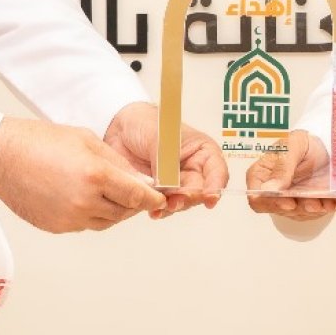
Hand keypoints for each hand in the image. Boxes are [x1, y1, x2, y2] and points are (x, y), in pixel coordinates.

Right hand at [0, 117, 164, 233]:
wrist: (1, 157)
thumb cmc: (40, 141)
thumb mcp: (87, 140)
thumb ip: (117, 163)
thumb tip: (140, 180)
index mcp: (95, 175)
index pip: (137, 195)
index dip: (153, 198)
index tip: (161, 198)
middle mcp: (84, 201)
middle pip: (123, 212)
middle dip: (133, 203)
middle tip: (136, 191)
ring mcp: (69, 218)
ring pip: (105, 222)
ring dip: (113, 210)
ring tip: (109, 192)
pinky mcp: (57, 227)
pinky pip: (85, 225)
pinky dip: (92, 214)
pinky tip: (85, 197)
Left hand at [103, 102, 226, 216]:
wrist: (119, 129)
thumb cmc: (145, 123)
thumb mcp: (159, 137)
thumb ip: (166, 162)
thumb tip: (169, 185)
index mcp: (201, 151)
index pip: (216, 170)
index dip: (216, 185)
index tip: (210, 197)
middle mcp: (192, 169)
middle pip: (200, 191)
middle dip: (190, 198)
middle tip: (176, 201)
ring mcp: (176, 182)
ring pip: (183, 201)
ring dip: (174, 206)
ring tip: (162, 207)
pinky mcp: (159, 192)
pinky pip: (164, 206)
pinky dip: (160, 210)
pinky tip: (153, 212)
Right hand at [246, 129, 335, 220]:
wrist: (324, 146)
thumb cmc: (303, 142)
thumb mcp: (293, 146)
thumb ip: (282, 166)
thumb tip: (269, 189)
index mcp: (260, 175)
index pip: (257, 197)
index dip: (271, 203)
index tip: (289, 202)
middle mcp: (271, 191)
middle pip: (278, 209)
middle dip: (298, 208)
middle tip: (314, 204)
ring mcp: (287, 200)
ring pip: (296, 214)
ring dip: (312, 210)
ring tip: (325, 202)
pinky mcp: (303, 206)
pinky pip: (311, 214)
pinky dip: (321, 209)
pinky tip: (330, 202)